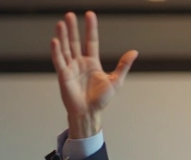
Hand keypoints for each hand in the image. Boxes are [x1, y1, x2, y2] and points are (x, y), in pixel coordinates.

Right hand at [51, 11, 137, 138]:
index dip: (90, 28)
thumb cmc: (101, 99)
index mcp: (92, 62)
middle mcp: (80, 62)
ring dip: (63, 36)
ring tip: (61, 23)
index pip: (91, 41)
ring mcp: (71, 68)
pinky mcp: (63, 75)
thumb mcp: (116, 81)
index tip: (89, 14)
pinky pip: (59, 61)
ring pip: (65, 48)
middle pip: (75, 41)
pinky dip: (56, 51)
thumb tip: (134, 52)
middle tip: (70, 14)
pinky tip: (55, 41)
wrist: (90, 113)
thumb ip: (123, 66)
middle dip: (73, 29)